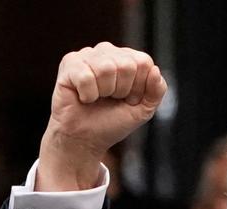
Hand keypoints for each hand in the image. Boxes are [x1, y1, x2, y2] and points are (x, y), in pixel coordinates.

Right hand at [37, 42, 166, 190]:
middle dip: (121, 91)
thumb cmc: (112, 122)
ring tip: (97, 97)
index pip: (144, 62)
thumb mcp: (143, 110)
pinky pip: (86, 76)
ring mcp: (87, 55)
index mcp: (128, 58)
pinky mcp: (69, 63)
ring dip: (104, 92)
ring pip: (106, 68)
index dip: (138, 88)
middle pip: (126, 65)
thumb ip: (156, 91)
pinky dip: (87, 95)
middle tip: (110, 100)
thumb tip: (155, 70)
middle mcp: (108, 51)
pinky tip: (84, 97)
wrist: (86, 139)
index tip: (128, 99)